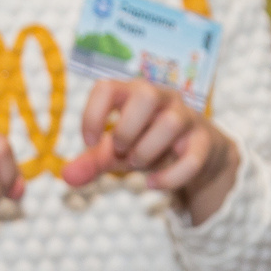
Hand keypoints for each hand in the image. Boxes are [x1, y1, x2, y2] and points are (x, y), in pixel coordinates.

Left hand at [58, 79, 240, 223]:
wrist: (197, 156)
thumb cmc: (149, 144)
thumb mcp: (118, 152)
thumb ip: (92, 161)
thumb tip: (66, 176)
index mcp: (132, 93)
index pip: (107, 87)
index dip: (93, 115)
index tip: (89, 142)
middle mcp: (161, 98)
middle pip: (146, 94)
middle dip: (126, 129)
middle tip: (120, 151)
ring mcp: (186, 117)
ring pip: (170, 122)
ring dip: (146, 151)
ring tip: (137, 164)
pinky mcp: (204, 142)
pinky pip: (192, 157)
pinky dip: (170, 176)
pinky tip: (153, 184)